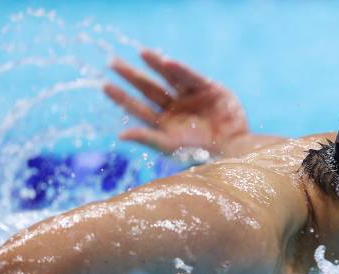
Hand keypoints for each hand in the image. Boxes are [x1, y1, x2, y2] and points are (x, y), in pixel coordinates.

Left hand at [104, 49, 248, 154]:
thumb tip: (120, 135)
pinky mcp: (208, 88)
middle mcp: (175, 109)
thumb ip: (147, 138)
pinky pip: (191, 76)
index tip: (105, 86)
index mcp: (163, 124)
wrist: (233, 149)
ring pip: (169, 77)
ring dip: (155, 64)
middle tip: (113, 63)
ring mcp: (191, 97)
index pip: (137, 108)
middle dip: (132, 76)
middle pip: (148, 89)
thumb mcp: (171, 147)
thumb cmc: (202, 154)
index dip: (122, 98)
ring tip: (141, 53)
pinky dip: (180, 69)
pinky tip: (166, 62)